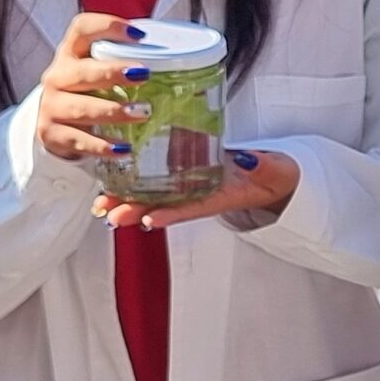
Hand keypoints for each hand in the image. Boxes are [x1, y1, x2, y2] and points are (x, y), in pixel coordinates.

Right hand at [37, 13, 153, 162]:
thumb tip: (186, 71)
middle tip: (143, 75)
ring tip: (142, 112)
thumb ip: (124, 65)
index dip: (107, 26)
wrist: (50, 122)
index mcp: (70, 53)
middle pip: (83, 72)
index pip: (82, 28)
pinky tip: (124, 148)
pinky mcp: (52, 134)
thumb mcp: (95, 72)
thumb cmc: (85, 91)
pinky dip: (103, 146)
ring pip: (82, 108)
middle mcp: (57, 76)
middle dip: (112, 73)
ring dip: (114, 110)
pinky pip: (80, 140)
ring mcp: (51, 106)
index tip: (139, 35)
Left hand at [96, 149, 298, 229]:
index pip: (194, 207)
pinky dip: (136, 176)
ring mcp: (192, 182)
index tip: (150, 219)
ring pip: (155, 193)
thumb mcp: (277, 169)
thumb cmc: (277, 173)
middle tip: (111, 216)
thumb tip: (248, 161)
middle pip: (166, 204)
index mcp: (224, 196)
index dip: (172, 214)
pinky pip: (159, 174)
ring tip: (101, 204)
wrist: (276, 173)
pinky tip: (113, 177)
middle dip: (137, 211)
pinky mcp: (188, 168)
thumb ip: (265, 166)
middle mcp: (202, 193)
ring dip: (127, 198)